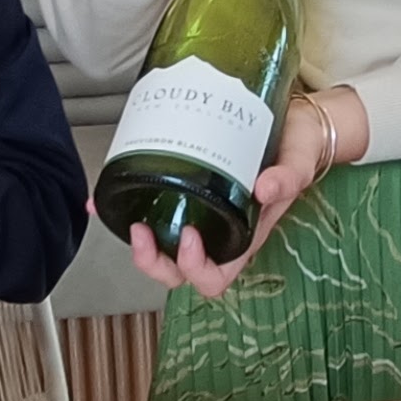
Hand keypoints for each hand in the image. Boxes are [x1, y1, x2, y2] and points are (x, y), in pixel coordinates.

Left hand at [130, 86, 369, 298]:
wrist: (293, 123)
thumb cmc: (298, 151)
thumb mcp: (299, 163)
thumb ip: (288, 177)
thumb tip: (267, 188)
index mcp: (243, 237)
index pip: (215, 277)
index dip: (195, 268)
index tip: (190, 237)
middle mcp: (217, 233)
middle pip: (176, 272)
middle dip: (152, 261)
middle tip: (143, 230)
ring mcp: (198, 214)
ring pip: (159, 247)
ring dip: (136, 243)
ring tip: (126, 217)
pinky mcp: (183, 191)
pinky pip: (149, 208)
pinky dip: (120, 208)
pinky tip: (101, 198)